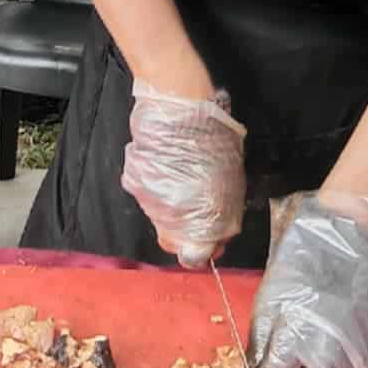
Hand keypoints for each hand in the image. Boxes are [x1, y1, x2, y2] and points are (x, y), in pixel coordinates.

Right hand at [120, 79, 246, 267]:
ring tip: (178, 174)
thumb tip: (217, 226)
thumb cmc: (216, 140)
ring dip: (169, 204)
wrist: (181, 111)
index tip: (209, 234)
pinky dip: (154, 184)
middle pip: (174, 241)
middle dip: (183, 231)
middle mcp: (176, 222)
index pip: (197, 256)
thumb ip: (223, 210)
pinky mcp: (134, 185)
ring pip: (160, 217)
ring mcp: (152, 204)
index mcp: (208, 223)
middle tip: (192, 206)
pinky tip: (163, 162)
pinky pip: (146, 193)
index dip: (204, 248)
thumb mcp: (232, 181)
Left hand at [248, 190, 367, 367]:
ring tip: (323, 326)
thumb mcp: (269, 298)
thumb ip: (260, 341)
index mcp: (296, 345)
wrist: (350, 239)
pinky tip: (343, 330)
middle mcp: (329, 364)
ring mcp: (357, 364)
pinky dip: (346, 359)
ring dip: (321, 364)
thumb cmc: (304, 262)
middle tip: (298, 332)